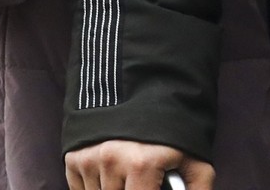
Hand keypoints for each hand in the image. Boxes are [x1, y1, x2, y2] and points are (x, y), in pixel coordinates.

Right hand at [66, 139, 213, 189]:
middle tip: (143, 179)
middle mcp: (111, 160)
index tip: (151, 186)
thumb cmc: (172, 130)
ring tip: (129, 178)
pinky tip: (111, 176)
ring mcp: (89, 157)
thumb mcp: (196, 161)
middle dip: (132, 189)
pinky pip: (80, 189)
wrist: (141, 91)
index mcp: (141, 164)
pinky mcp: (73, 154)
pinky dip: (93, 188)